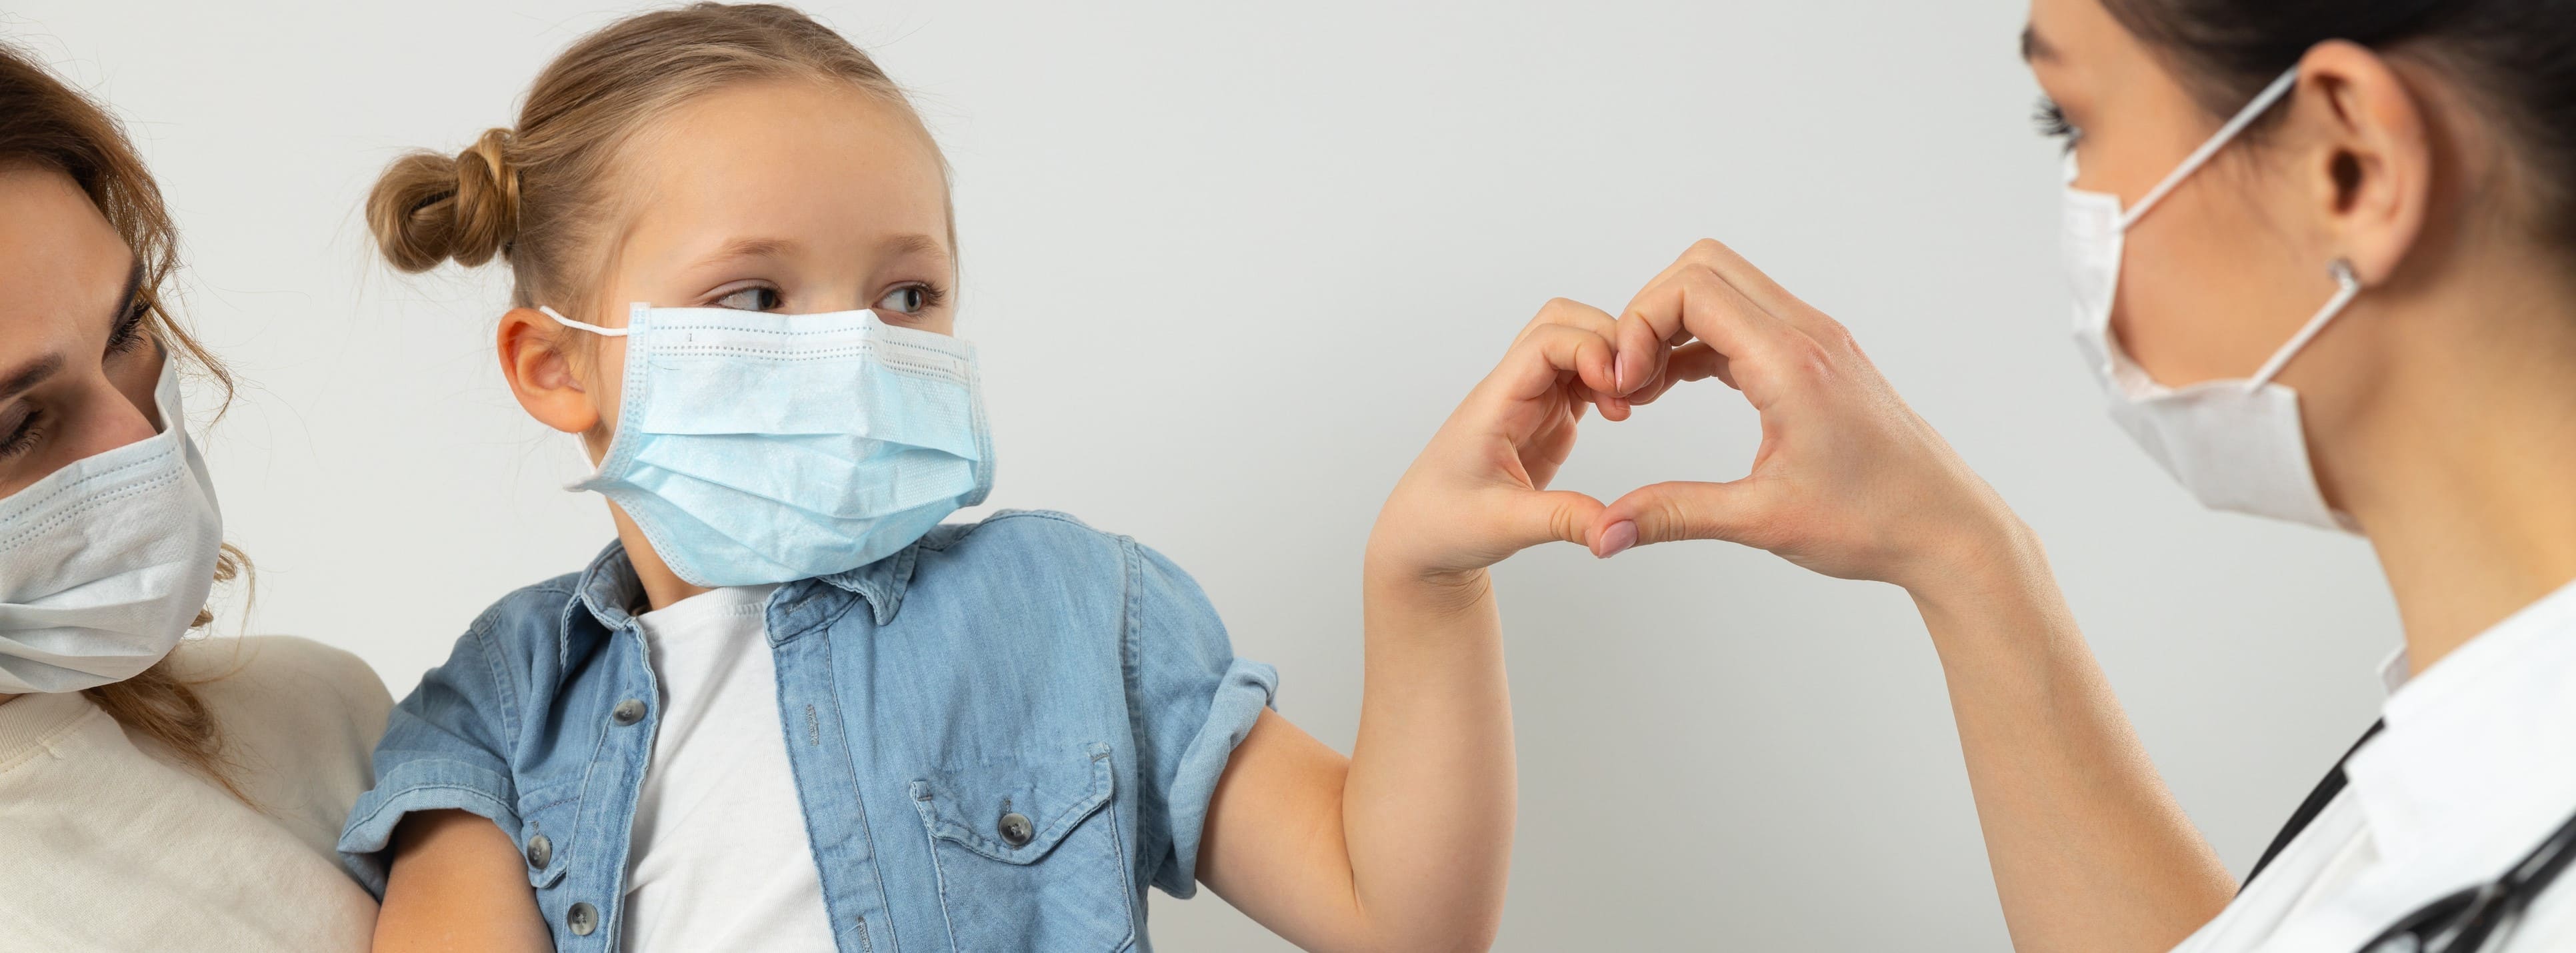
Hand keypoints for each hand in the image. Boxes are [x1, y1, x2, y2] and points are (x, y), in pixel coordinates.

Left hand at [1367, 299, 1625, 582]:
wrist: (1422, 539)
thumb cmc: (1444, 523)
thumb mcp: (1505, 526)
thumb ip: (1564, 520)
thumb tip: (1617, 529)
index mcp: (1495, 403)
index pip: (1544, 342)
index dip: (1588, 348)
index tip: (1616, 385)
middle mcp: (1513, 391)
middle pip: (1564, 324)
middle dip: (1608, 341)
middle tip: (1635, 388)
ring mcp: (1531, 401)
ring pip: (1577, 345)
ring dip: (1612, 361)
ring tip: (1631, 404)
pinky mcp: (1547, 418)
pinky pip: (1582, 377)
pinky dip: (1609, 382)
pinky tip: (1621, 412)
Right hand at [1591, 240, 2026, 592]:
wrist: (1948, 528)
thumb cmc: (1875, 521)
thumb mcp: (1762, 520)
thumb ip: (1674, 515)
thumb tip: (1604, 532)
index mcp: (1792, 363)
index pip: (1692, 290)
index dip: (1638, 325)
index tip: (1622, 383)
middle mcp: (1807, 335)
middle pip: (1704, 267)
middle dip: (1649, 312)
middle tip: (1629, 375)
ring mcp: (1817, 341)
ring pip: (1726, 287)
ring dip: (1675, 324)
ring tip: (1646, 387)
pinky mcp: (1819, 358)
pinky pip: (1746, 319)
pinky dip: (1703, 340)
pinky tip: (1678, 385)